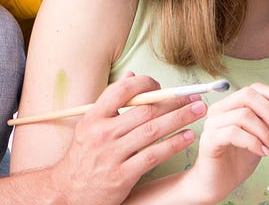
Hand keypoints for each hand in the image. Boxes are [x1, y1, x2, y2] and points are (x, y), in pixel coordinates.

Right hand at [46, 73, 206, 204]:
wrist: (69, 191)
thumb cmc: (83, 156)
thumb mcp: (88, 126)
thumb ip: (110, 102)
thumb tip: (132, 76)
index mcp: (93, 117)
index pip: (121, 91)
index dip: (146, 84)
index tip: (163, 86)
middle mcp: (102, 134)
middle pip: (145, 110)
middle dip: (174, 101)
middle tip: (193, 97)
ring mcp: (112, 155)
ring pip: (153, 130)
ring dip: (180, 118)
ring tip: (199, 111)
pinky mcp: (123, 175)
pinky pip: (153, 156)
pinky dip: (174, 144)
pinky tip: (188, 137)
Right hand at [185, 84, 268, 202]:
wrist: (219, 184)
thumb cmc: (237, 160)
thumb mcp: (260, 137)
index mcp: (230, 106)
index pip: (251, 89)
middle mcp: (219, 111)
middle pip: (246, 96)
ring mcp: (212, 124)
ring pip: (243, 115)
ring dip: (264, 133)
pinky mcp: (208, 139)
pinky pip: (234, 133)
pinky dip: (253, 142)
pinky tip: (261, 152)